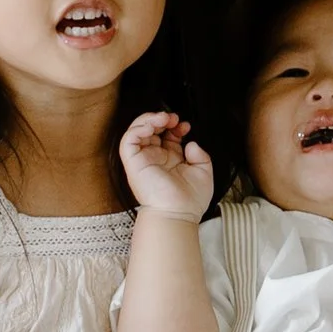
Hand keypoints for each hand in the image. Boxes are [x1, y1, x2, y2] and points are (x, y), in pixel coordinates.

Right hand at [120, 108, 214, 222]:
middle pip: (151, 130)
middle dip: (161, 118)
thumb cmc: (190, 199)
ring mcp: (143, 160)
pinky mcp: (133, 163)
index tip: (185, 126)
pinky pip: (128, 140)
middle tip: (173, 118)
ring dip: (148, 119)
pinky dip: (138, 128)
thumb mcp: (203, 172)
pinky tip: (152, 126)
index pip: (167, 135)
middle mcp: (154, 158)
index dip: (175, 126)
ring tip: (163, 118)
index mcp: (169, 160)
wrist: (179, 213)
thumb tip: (191, 143)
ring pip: (136, 131)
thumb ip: (200, 155)